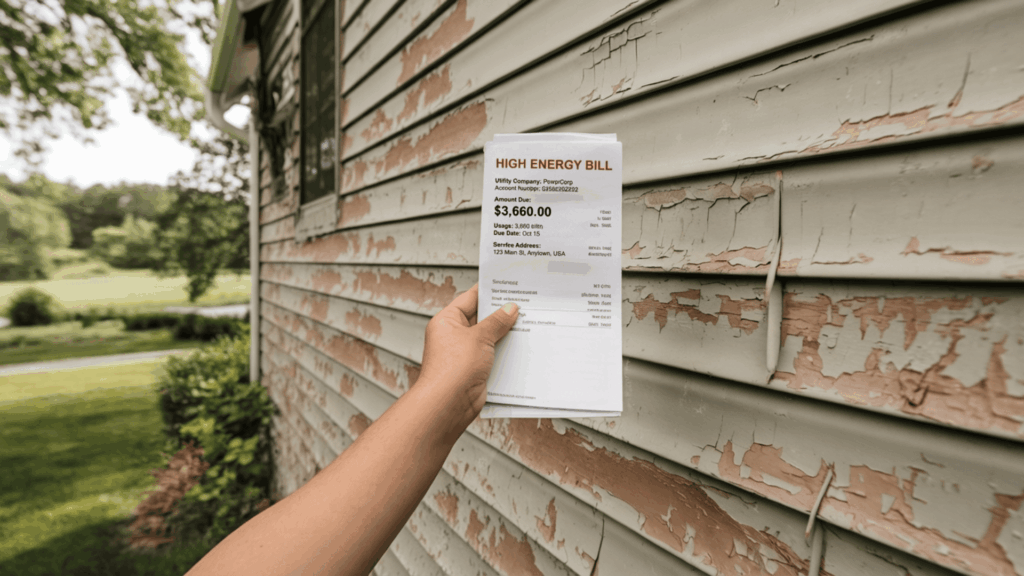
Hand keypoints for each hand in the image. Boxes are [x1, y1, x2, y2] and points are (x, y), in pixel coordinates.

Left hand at [417, 284, 518, 426]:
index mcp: (448, 321)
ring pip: (489, 339)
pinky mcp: (474, 370)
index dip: (489, 291)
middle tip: (524, 305)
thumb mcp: (479, 337)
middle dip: (501, 315)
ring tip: (528, 324)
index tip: (508, 285)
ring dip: (505, 335)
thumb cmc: (454, 368)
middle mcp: (454, 336)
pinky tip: (522, 348)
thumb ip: (496, 322)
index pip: (470, 298)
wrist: (448, 404)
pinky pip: (492, 356)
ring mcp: (464, 354)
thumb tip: (510, 309)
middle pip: (481, 319)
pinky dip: (505, 353)